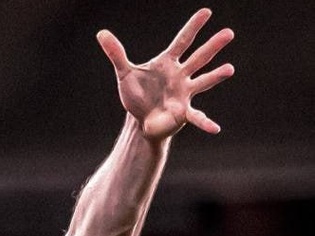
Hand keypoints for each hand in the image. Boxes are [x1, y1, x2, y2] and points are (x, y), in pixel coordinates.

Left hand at [97, 8, 234, 139]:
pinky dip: (205, 123)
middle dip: (213, 46)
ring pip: (203, 81)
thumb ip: (116, 54)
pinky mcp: (183, 112)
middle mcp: (180, 75)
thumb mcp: (124, 74)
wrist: (140, 120)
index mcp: (168, 63)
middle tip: (229, 33)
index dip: (194, 27)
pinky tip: (215, 128)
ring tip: (230, 69)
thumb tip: (101, 34)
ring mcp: (184, 93)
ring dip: (216, 76)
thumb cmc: (136, 95)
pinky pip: (196, 117)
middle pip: (199, 57)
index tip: (207, 12)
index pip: (183, 41)